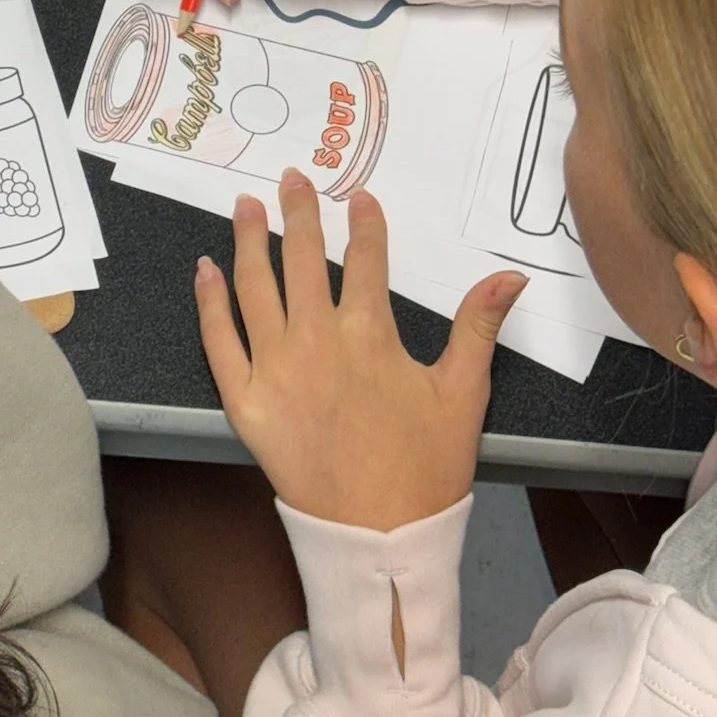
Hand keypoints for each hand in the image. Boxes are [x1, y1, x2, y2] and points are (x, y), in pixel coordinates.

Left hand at [195, 175, 525, 529]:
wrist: (377, 537)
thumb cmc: (424, 466)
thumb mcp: (463, 394)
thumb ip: (479, 327)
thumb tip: (510, 274)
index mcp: (369, 334)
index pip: (366, 261)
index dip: (364, 224)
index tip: (358, 197)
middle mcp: (315, 339)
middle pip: (303, 259)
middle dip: (298, 213)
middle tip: (290, 179)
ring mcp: (273, 367)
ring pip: (255, 287)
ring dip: (249, 240)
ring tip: (245, 206)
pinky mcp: (243, 399)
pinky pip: (218, 340)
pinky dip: (209, 301)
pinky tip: (206, 269)